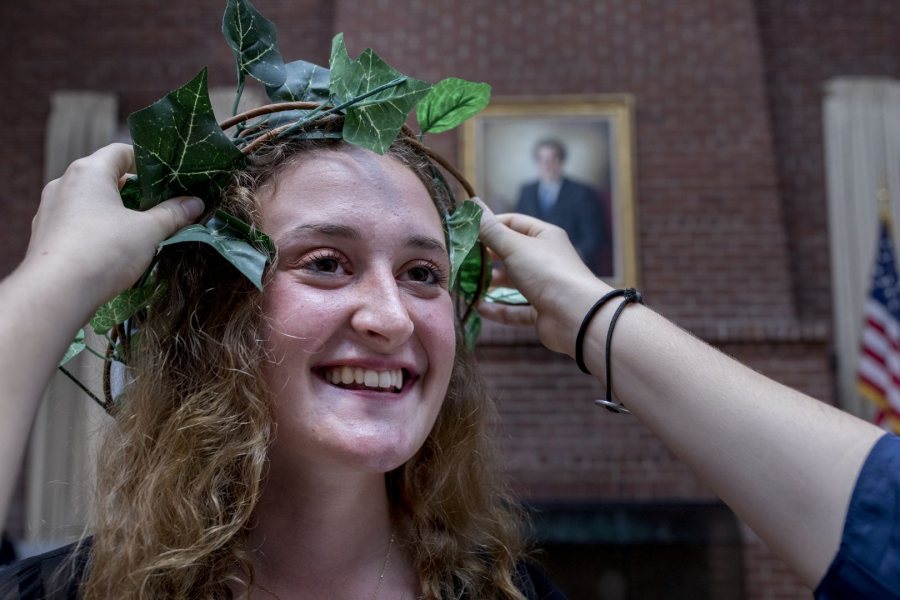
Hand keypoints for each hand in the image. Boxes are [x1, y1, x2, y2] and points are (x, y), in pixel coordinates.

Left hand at [23, 143, 204, 310]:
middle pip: (105, 176)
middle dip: (133, 191)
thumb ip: (173, 214)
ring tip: (138, 231)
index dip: (147, 161)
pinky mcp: (44, 235)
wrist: (57, 292)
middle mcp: (64, 183)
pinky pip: (76, 222)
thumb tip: (195, 203)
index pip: (121, 151)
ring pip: (89, 201)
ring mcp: (50, 209)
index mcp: (89, 171)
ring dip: (114, 211)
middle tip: (159, 207)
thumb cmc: (105, 250)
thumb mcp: (149, 231)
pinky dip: (96, 228)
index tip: (167, 179)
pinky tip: (111, 250)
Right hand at [476, 199, 611, 356]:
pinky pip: (514, 308)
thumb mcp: (515, 246)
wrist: (577, 316)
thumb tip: (472, 203)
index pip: (513, 223)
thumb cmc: (547, 272)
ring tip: (466, 285)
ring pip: (511, 283)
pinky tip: (479, 308)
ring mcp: (543, 286)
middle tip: (462, 260)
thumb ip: (490, 229)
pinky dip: (497, 308)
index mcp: (544, 237)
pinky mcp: (540, 311)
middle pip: (510, 254)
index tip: (466, 232)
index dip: (489, 225)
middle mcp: (545, 259)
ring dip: (490, 284)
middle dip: (486, 257)